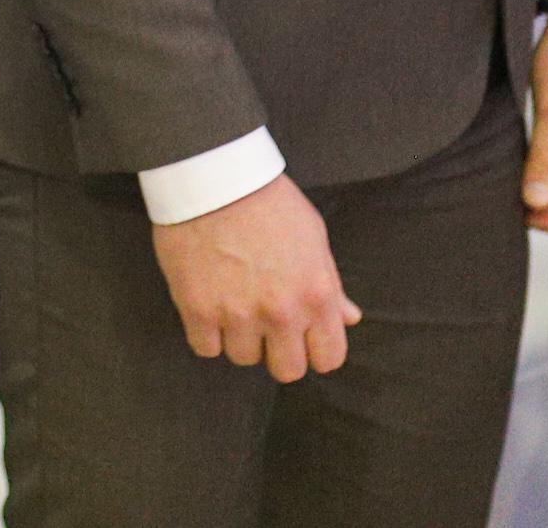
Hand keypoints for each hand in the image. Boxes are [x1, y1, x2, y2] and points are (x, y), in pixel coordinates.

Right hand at [150, 175, 358, 381]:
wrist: (213, 177)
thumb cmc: (268, 201)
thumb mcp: (313, 237)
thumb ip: (332, 285)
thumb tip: (349, 318)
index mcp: (316, 296)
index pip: (328, 359)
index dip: (314, 349)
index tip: (300, 336)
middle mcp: (282, 313)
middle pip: (287, 370)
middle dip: (277, 350)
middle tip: (263, 322)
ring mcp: (238, 314)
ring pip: (243, 358)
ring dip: (238, 337)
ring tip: (230, 302)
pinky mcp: (198, 309)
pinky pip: (205, 348)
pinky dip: (205, 332)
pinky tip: (207, 304)